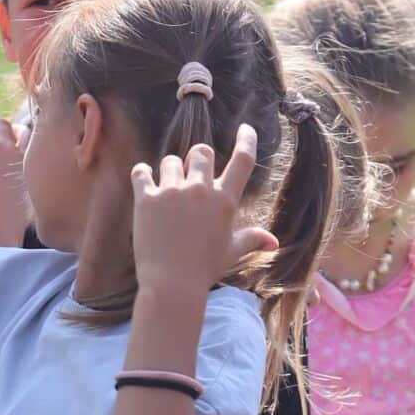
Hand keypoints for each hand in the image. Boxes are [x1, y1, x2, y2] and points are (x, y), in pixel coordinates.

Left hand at [130, 124, 275, 295]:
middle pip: (201, 151)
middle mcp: (200, 190)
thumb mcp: (232, 253)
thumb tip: (273, 241)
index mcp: (225, 200)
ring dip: (170, 171)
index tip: (246, 129)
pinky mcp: (147, 199)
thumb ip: (252, 239)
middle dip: (197, 160)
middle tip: (191, 177)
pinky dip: (142, 175)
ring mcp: (172, 192)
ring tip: (168, 192)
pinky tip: (145, 183)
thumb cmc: (205, 270)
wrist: (172, 286)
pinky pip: (142, 172)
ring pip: (170, 160)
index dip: (246, 140)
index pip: (243, 160)